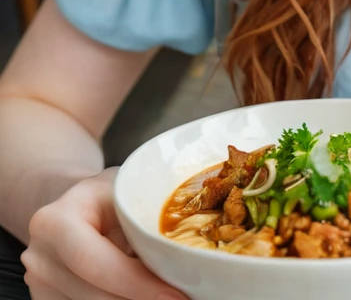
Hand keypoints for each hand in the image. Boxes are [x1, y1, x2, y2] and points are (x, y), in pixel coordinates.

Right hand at [22, 168, 186, 299]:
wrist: (74, 204)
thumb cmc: (106, 195)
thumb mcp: (126, 193)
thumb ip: (143, 222)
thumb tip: (176, 257)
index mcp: (55, 222)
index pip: (97, 264)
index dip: (137, 284)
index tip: (175, 295)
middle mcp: (40, 257)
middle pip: (95, 296)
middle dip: (140, 299)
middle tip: (180, 298)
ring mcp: (38, 284)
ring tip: (160, 291)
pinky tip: (140, 293)